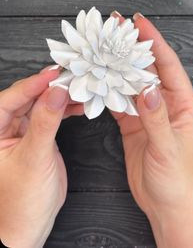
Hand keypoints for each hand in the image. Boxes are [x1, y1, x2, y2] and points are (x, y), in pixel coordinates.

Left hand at [0, 66, 82, 247]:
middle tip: (69, 78)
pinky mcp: (40, 137)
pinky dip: (66, 110)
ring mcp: (24, 131)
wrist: (32, 225)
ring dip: (59, 97)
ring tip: (78, 90)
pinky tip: (78, 106)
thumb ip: (45, 123)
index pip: (10, 99)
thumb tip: (55, 93)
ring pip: (41, 104)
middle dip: (48, 87)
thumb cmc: (22, 202)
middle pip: (26, 97)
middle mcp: (6, 128)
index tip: (52, 75)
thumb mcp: (34, 158)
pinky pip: (52, 116)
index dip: (31, 85)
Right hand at [110, 11, 192, 247]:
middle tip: (114, 28)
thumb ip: (156, 117)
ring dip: (117, 66)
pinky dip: (108, 91)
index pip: (167, 64)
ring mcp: (148, 112)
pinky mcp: (134, 123)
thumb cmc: (176, 178)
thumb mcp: (167, 147)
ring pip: (131, 81)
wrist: (167, 204)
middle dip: (131, 47)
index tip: (138, 22)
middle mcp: (165, 102)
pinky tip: (97, 81)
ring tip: (101, 48)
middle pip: (147, 67)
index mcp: (183, 103)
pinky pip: (120, 101)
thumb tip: (146, 88)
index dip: (153, 41)